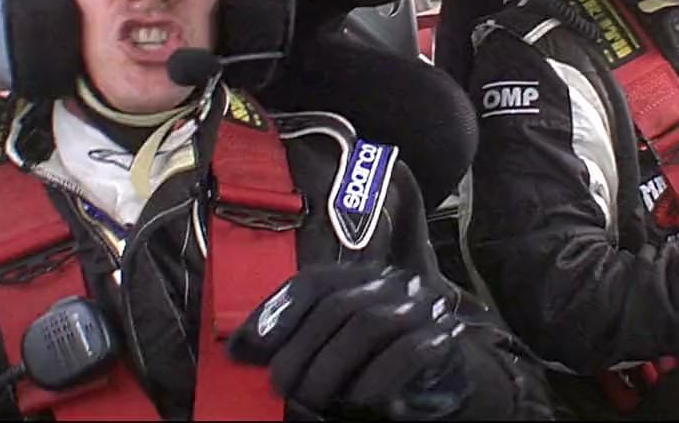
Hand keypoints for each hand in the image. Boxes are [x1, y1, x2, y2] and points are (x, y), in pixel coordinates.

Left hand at [227, 263, 470, 419]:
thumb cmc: (372, 363)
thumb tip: (237, 348)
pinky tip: (359, 402)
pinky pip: (406, 352)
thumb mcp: (330, 345)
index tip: (245, 347)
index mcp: (359, 276)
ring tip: (314, 399)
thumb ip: (293, 338)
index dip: (277, 311)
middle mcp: (391, 283)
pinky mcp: (441, 339)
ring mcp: (420, 308)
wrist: (440, 380)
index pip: (314, 281)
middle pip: (336, 306)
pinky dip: (375, 380)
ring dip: (331, 368)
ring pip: (367, 324)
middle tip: (282, 388)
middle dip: (300, 352)